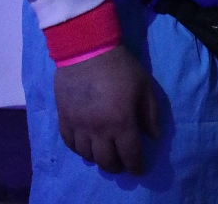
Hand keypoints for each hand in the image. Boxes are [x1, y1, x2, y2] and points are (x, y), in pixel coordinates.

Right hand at [54, 44, 159, 175]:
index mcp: (121, 122)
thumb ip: (150, 113)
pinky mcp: (64, 118)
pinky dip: (79, 149)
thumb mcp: (144, 85)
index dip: (136, 166)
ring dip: (98, 158)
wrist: (87, 48)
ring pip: (87, 156)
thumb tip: (153, 136)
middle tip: (121, 162)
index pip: (130, 155)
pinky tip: (85, 145)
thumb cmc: (120, 66)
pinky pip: (70, 144)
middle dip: (117, 166)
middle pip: (107, 161)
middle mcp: (99, 130)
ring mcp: (79, 126)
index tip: (139, 169)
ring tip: (104, 153)